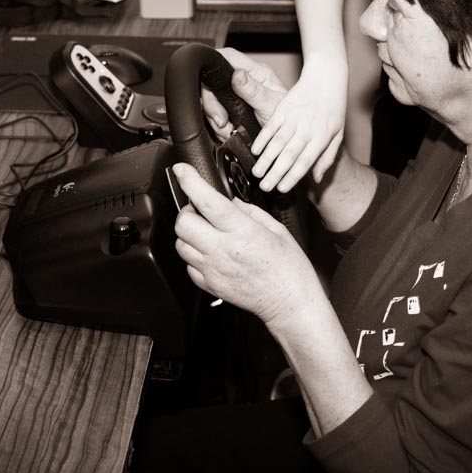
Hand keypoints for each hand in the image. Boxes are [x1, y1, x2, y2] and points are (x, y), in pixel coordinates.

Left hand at [172, 163, 319, 327]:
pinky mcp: (209, 285)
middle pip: (183, 223)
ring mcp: (213, 269)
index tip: (182, 170)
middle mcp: (223, 250)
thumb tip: (228, 201)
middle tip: (200, 210)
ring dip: (188, 233)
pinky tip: (209, 252)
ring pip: (181, 244)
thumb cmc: (289, 267)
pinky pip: (188, 265)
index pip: (207, 201)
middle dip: (187, 210)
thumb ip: (248, 212)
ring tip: (205, 232)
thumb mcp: (274, 229)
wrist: (290, 302)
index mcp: (242, 232)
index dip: (190, 181)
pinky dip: (194, 255)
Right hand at [200, 47, 289, 141]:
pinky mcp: (232, 109)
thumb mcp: (271, 105)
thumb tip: (237, 75)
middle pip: (214, 82)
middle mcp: (245, 81)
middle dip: (212, 104)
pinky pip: (216, 114)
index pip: (229, 56)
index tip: (207, 80)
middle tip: (221, 121)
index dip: (215, 62)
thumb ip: (253, 91)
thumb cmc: (289, 121)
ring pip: (212, 100)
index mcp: (256, 72)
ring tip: (228, 130)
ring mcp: (237, 95)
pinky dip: (218, 126)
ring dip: (215, 118)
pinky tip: (227, 132)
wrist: (287, 141)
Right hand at [249, 61, 346, 192]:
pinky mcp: (283, 108)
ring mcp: (294, 118)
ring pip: (278, 142)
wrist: (326, 76)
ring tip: (257, 173)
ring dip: (266, 159)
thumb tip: (318, 178)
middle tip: (265, 187)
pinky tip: (255, 151)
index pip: (306, 161)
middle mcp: (307, 129)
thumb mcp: (338, 133)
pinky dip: (262, 139)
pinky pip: (271, 126)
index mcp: (322, 137)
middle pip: (289, 155)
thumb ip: (327, 157)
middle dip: (276, 173)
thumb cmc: (334, 107)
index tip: (282, 189)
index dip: (293, 176)